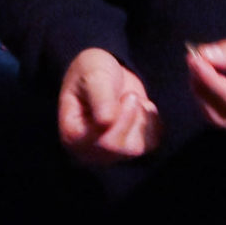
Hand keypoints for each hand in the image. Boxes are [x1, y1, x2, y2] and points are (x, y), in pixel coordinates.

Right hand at [57, 48, 158, 165]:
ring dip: (141, 119)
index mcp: (73, 134)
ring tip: (131, 101)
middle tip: (128, 95)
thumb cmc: (93, 71)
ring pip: (136, 148)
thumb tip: (106, 122)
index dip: (122, 117)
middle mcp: (88, 151)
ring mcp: (109, 154)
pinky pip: (150, 144)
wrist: (108, 70)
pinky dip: (152, 124)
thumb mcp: (94, 75)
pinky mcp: (129, 150)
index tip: (126, 95)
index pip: (104, 141)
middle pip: (120, 147)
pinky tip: (141, 109)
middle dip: (131, 115)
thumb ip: (100, 97)